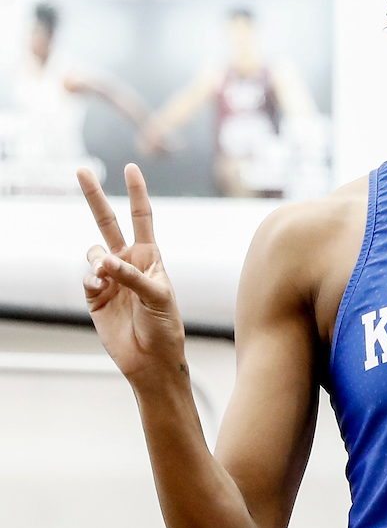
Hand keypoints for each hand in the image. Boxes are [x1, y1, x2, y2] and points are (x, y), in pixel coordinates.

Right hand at [79, 163, 185, 381]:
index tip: (131, 168)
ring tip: (109, 278)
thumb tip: (103, 261)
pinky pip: (86, 277)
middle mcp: (128, 263)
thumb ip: (133, 275)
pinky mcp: (94, 296)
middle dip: (95, 197)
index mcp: (150, 257)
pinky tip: (101, 290)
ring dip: (99, 262)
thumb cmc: (165, 326)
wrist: (151, 359)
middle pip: (108, 223)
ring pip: (93, 253)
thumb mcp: (159, 296)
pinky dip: (92, 281)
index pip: (141, 218)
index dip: (136, 193)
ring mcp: (110, 278)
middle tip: (82, 170)